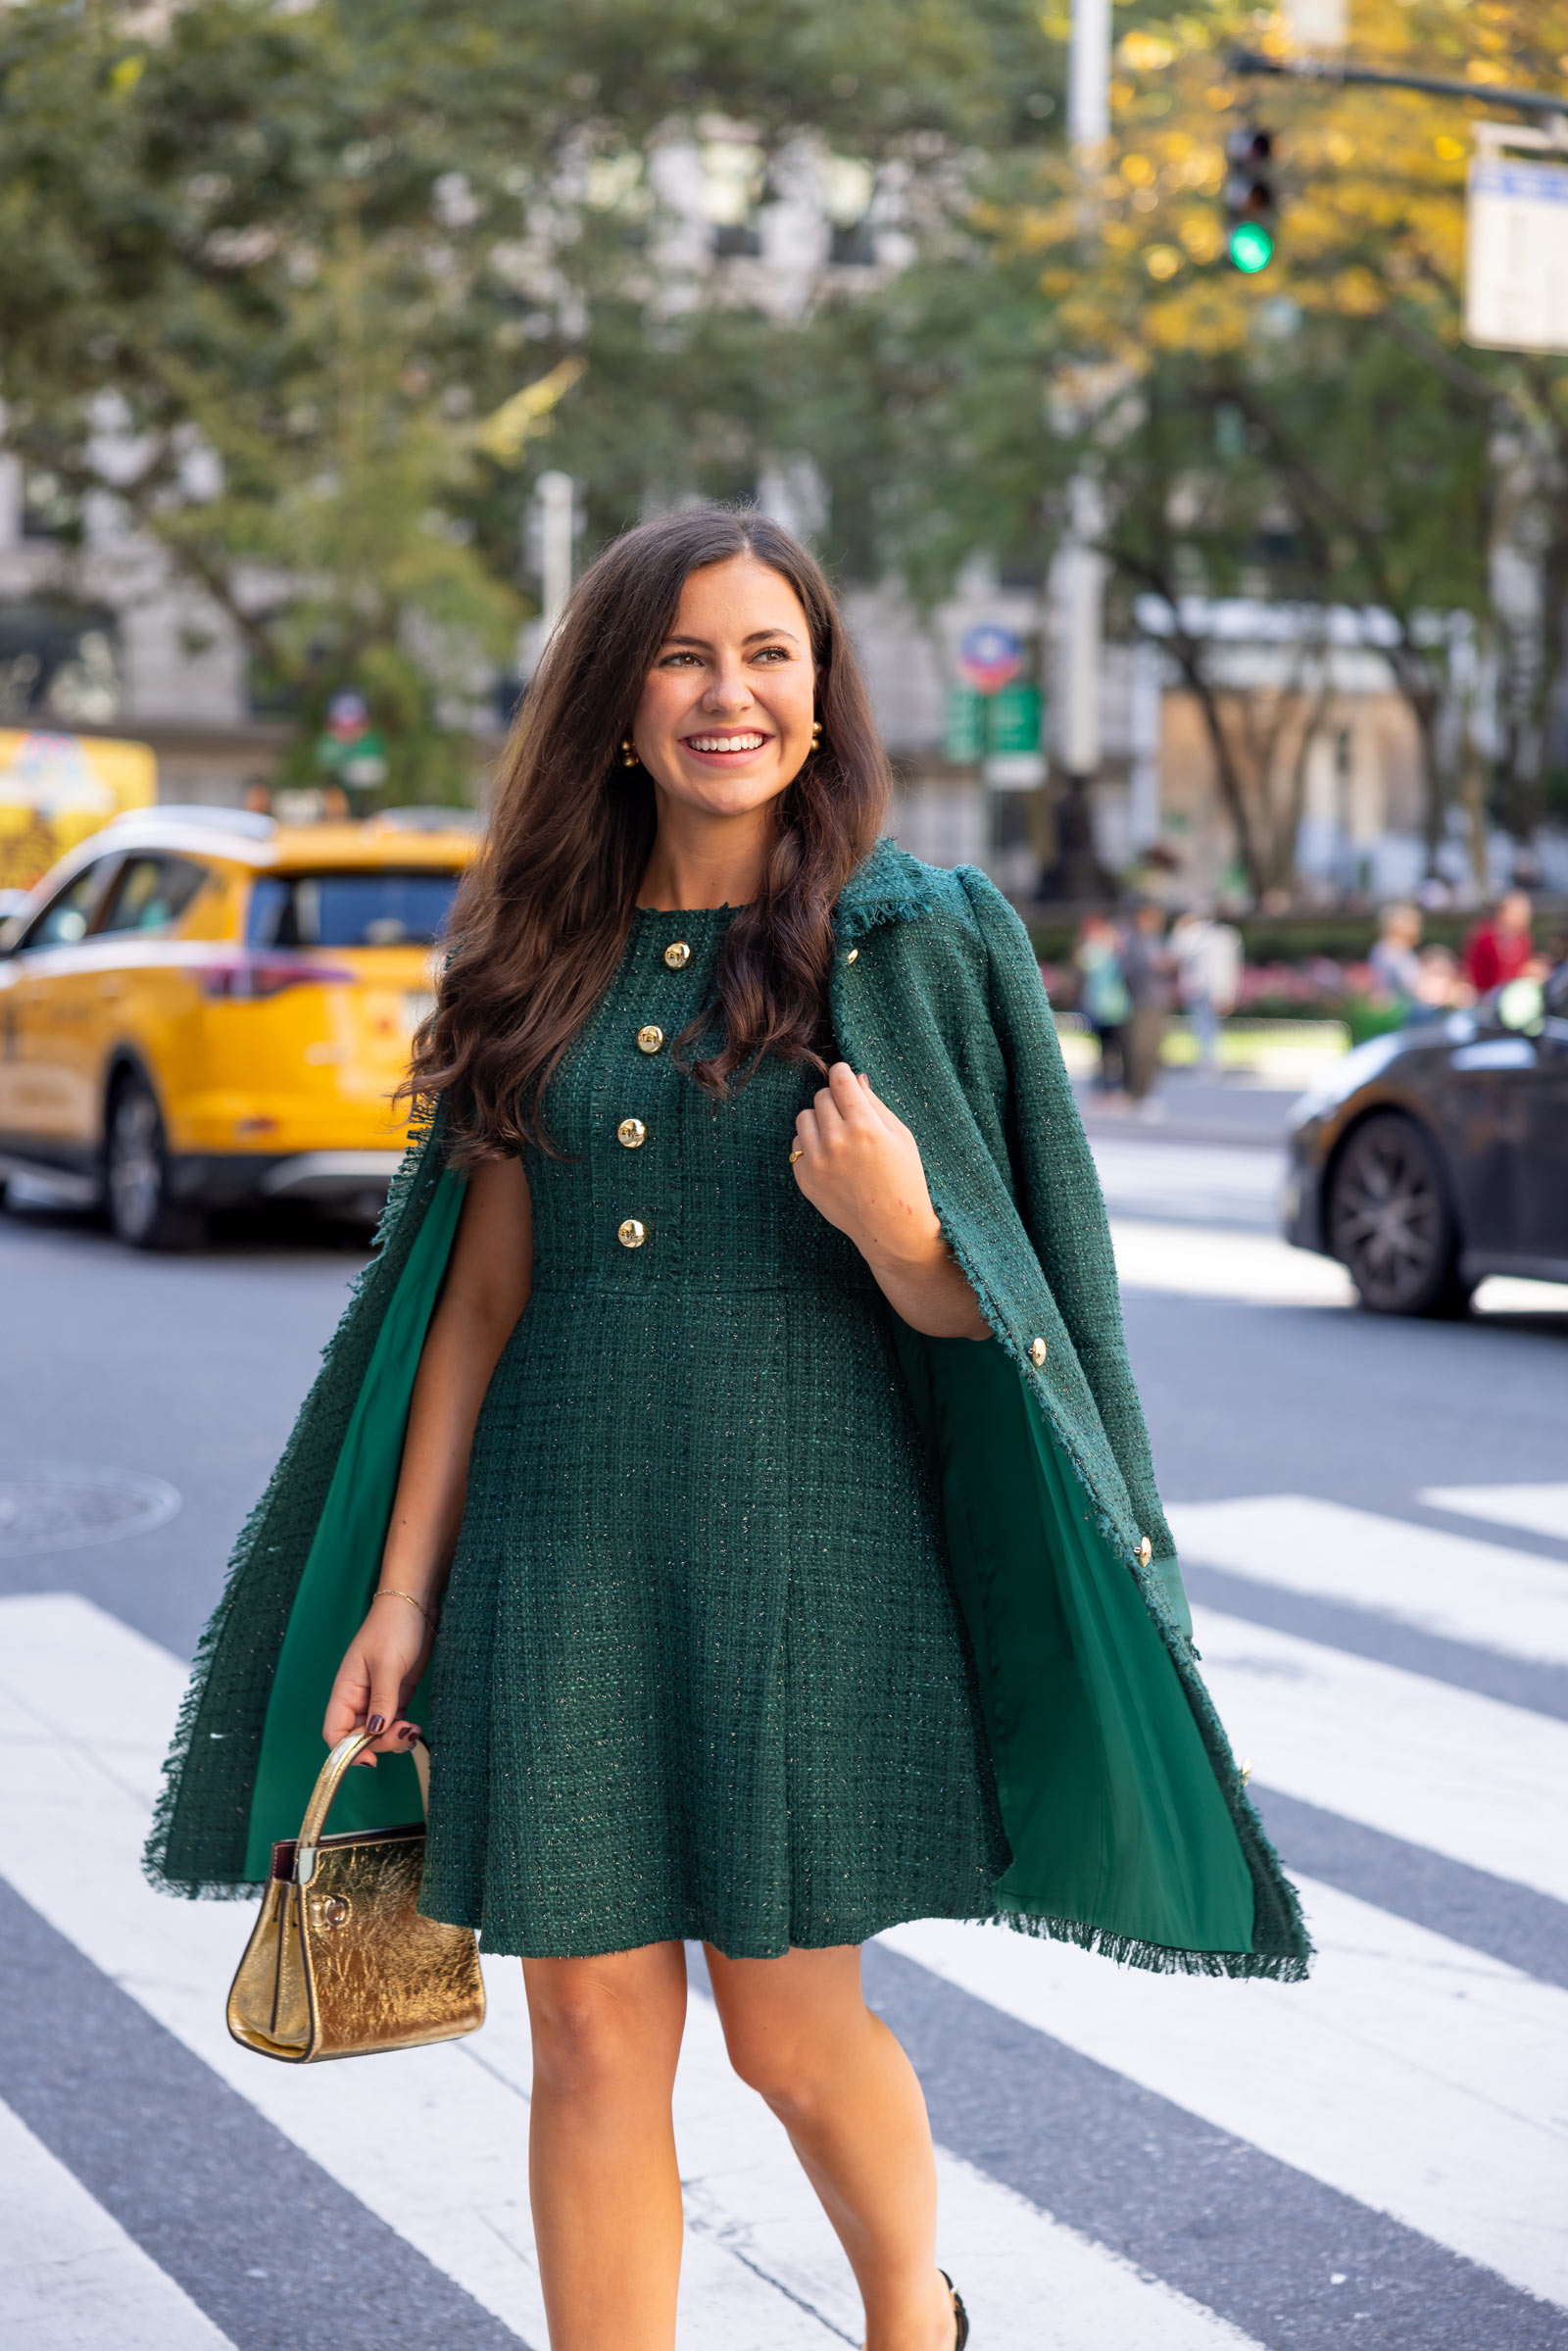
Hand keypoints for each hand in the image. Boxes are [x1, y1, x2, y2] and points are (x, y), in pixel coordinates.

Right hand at [322, 1593, 433, 1763]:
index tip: (369, 1760)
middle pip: (358, 1738)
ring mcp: (378, 1698)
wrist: (415, 1606)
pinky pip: (393, 1724)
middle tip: (403, 1733)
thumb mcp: (387, 1665)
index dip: (345, 1751)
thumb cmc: (393, 1628)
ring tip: (412, 1730)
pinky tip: (414, 1729)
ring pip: (378, 1734)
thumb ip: (382, 1700)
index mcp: (345, 1690)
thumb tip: (375, 1731)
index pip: (334, 1732)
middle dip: (379, 1744)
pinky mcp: (396, 1695)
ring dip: (393, 1740)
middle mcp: (358, 1698)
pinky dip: (402, 1731)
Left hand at [790, 1064, 987, 1338]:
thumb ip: (875, 1104)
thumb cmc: (904, 1179)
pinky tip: (831, 1157)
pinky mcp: (804, 1178)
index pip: (840, 1081)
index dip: (842, 1073)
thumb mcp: (900, 1136)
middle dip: (835, 1099)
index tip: (844, 1075)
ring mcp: (816, 1161)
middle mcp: (836, 1142)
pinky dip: (810, 1144)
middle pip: (821, 1097)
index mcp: (865, 1127)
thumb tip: (855, 1077)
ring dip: (819, 1120)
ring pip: (804, 1117)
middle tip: (850, 1115)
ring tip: (839, 1136)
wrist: (890, 1227)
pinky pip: (797, 1144)